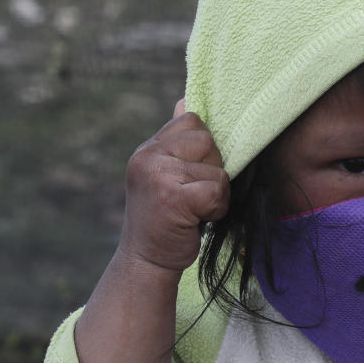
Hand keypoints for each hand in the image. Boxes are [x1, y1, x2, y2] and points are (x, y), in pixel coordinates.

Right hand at [119, 99, 229, 272]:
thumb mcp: (166, 174)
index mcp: (148, 149)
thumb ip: (177, 142)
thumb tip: (186, 100)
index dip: (203, 147)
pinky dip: (217, 208)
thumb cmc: (164, 219)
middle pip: (208, 140)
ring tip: (194, 209)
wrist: (145, 262)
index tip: (191, 174)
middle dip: (211, 169)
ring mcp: (159, 175)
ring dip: (216, 192)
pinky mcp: (174, 196)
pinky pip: (217, 189)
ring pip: (217, 167)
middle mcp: (148, 157)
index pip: (192, 120)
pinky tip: (198, 220)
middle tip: (192, 195)